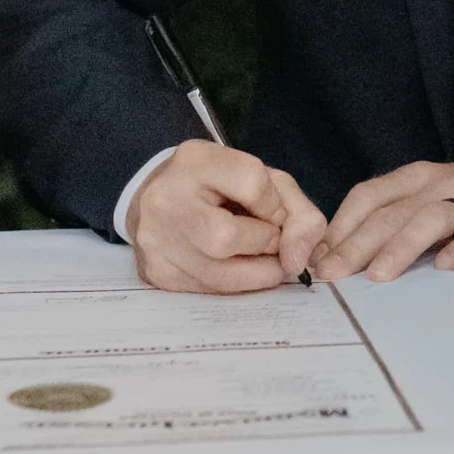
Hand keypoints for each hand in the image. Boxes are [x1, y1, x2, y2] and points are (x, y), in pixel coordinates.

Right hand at [125, 138, 326, 294]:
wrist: (160, 199)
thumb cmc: (219, 188)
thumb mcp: (263, 180)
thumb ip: (298, 212)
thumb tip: (298, 260)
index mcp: (196, 161)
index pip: (253, 185)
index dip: (275, 206)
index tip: (274, 212)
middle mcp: (165, 200)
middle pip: (227, 237)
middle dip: (263, 244)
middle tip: (269, 240)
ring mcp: (156, 240)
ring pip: (220, 276)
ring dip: (256, 272)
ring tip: (259, 257)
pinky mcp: (156, 273)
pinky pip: (209, 291)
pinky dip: (234, 284)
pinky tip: (233, 267)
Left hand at [314, 162, 453, 283]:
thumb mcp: (429, 208)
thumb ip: (391, 227)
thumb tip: (335, 263)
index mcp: (416, 178)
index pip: (367, 196)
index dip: (338, 229)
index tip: (315, 263)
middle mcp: (442, 182)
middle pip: (392, 212)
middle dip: (356, 245)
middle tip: (332, 277)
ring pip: (431, 217)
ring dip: (401, 246)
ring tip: (378, 277)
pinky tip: (445, 268)